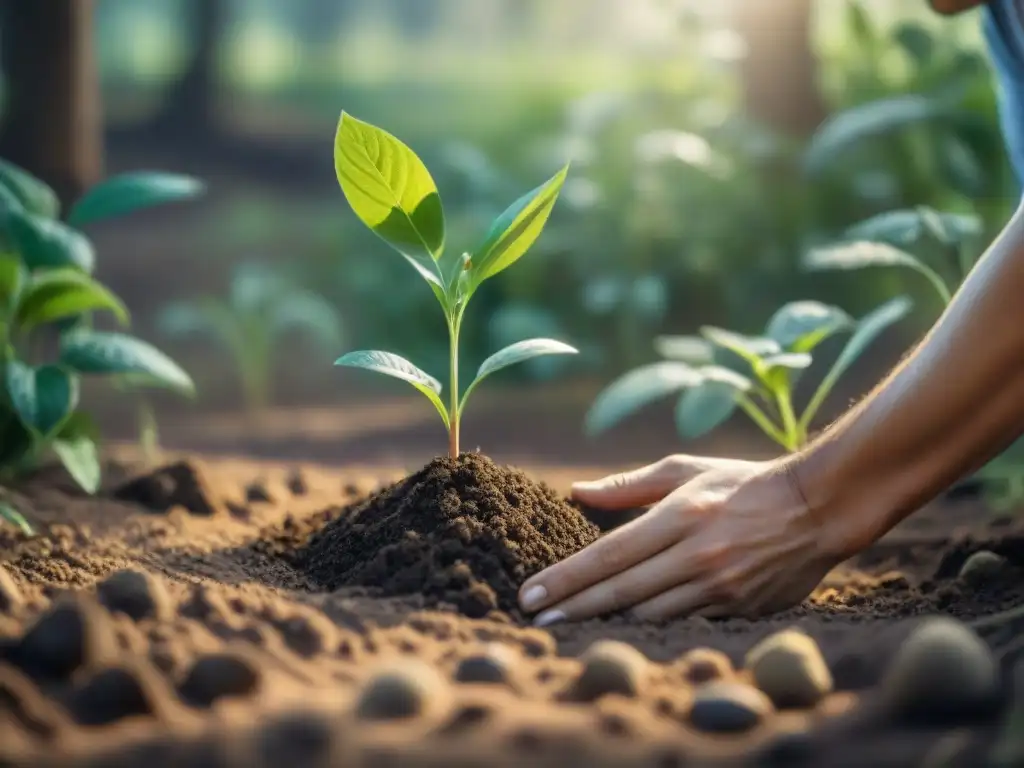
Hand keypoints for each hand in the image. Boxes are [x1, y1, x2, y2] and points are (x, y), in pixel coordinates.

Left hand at [518, 455, 862, 623]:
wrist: (817, 508)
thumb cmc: (741, 484)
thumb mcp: (685, 470)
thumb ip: (628, 486)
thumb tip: (576, 492)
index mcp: (680, 515)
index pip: (608, 555)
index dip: (565, 578)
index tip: (531, 593)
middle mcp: (697, 555)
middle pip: (620, 592)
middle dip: (572, 609)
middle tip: (534, 620)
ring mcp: (720, 588)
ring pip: (649, 616)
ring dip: (607, 621)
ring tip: (570, 624)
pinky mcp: (740, 610)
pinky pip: (684, 624)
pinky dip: (652, 626)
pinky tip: (625, 627)